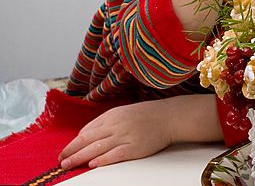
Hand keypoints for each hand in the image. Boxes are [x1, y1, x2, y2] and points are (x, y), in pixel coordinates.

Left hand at [58, 100, 172, 169]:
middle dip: (71, 151)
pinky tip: (93, 164)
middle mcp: (116, 125)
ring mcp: (125, 136)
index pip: (87, 130)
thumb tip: (86, 135)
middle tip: (61, 161)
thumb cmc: (147, 115)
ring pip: (96, 148)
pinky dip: (102, 159)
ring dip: (79, 158)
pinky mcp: (134, 147)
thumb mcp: (124, 113)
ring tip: (68, 165)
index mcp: (112, 115)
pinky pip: (114, 155)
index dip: (74, 142)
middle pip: (87, 140)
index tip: (66, 151)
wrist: (170, 117)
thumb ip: (106, 123)